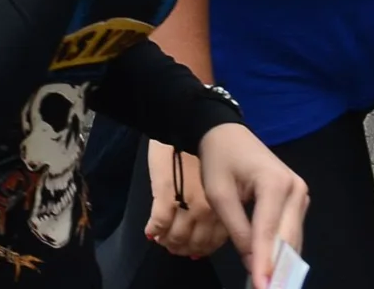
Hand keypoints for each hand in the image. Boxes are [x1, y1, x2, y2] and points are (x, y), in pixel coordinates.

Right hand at [144, 140, 228, 260]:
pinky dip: (154, 229)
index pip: (213, 242)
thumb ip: (215, 216)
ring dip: (168, 242)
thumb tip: (200, 246)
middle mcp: (208, 209)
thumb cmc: (202, 154)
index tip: (190, 249)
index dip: (200, 249)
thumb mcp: (216, 187)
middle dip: (182, 248)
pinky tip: (151, 231)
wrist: (185, 123)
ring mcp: (186, 201)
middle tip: (173, 245)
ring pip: (176, 236)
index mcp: (222, 207)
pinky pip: (159, 221)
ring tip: (162, 238)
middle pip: (194, 243)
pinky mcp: (166, 191)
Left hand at [192, 123, 307, 286]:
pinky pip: (290, 231)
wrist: (225, 133)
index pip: (270, 231)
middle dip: (278, 269)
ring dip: (282, 264)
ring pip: (293, 238)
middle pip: (288, 238)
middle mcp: (296, 189)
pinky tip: (273, 269)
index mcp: (275, 183)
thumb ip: (237, 230)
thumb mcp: (219, 195)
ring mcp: (300, 194)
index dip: (266, 262)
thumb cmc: (218, 160)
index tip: (262, 286)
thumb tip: (254, 265)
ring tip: (270, 284)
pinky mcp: (297, 200)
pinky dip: (281, 251)